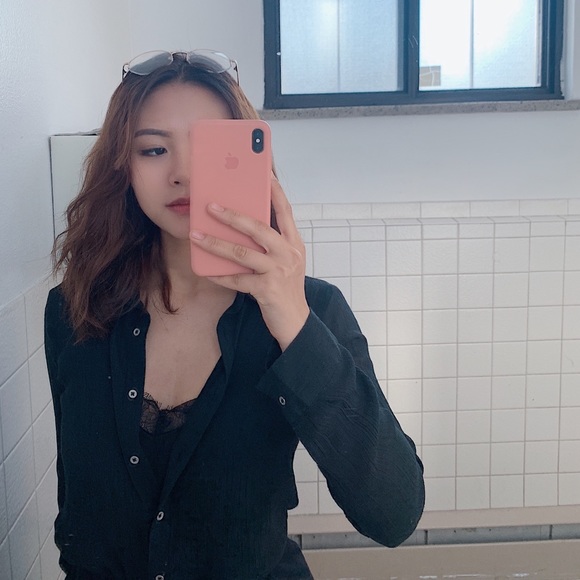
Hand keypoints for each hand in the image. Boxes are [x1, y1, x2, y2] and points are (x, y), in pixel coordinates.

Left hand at [189, 177, 308, 350]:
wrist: (295, 321)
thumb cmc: (285, 288)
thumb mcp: (285, 261)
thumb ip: (271, 243)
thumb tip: (243, 224)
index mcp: (294, 243)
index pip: (284, 210)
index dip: (274, 190)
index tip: (263, 171)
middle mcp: (288, 253)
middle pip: (258, 228)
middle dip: (231, 215)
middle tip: (209, 206)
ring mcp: (278, 271)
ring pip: (242, 252)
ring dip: (215, 243)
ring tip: (196, 236)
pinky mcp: (267, 289)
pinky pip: (236, 279)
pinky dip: (219, 275)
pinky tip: (206, 271)